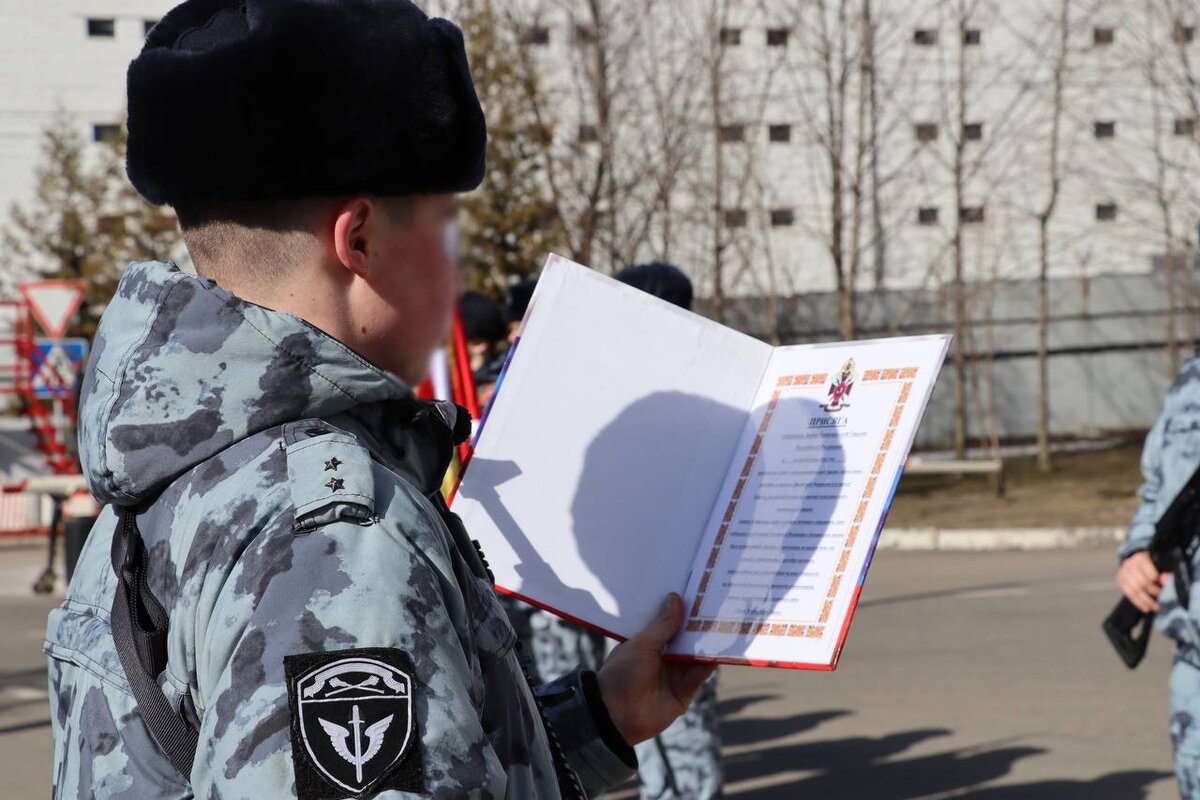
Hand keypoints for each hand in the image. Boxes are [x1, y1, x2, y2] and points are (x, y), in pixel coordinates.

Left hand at [596, 593, 716, 744]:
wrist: (616, 715)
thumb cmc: (623, 673)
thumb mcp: (642, 644)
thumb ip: (663, 625)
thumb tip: (676, 598)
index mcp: (648, 642)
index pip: (669, 622)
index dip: (682, 609)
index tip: (699, 591)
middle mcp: (663, 656)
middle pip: (686, 637)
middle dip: (701, 624)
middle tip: (719, 603)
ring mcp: (675, 673)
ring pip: (697, 654)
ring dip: (709, 641)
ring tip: (727, 622)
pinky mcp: (685, 691)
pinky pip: (701, 674)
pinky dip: (711, 662)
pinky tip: (723, 647)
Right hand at [1117, 551, 1170, 612]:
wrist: (1139, 562)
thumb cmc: (1154, 565)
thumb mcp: (1163, 566)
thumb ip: (1167, 573)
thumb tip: (1164, 579)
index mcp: (1142, 558)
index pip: (1150, 575)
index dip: (1157, 584)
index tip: (1163, 589)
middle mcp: (1130, 564)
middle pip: (1141, 583)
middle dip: (1152, 593)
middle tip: (1161, 600)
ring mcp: (1123, 572)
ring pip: (1134, 590)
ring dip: (1146, 601)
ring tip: (1155, 607)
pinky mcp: (1120, 580)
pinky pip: (1128, 593)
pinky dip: (1138, 602)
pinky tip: (1145, 607)